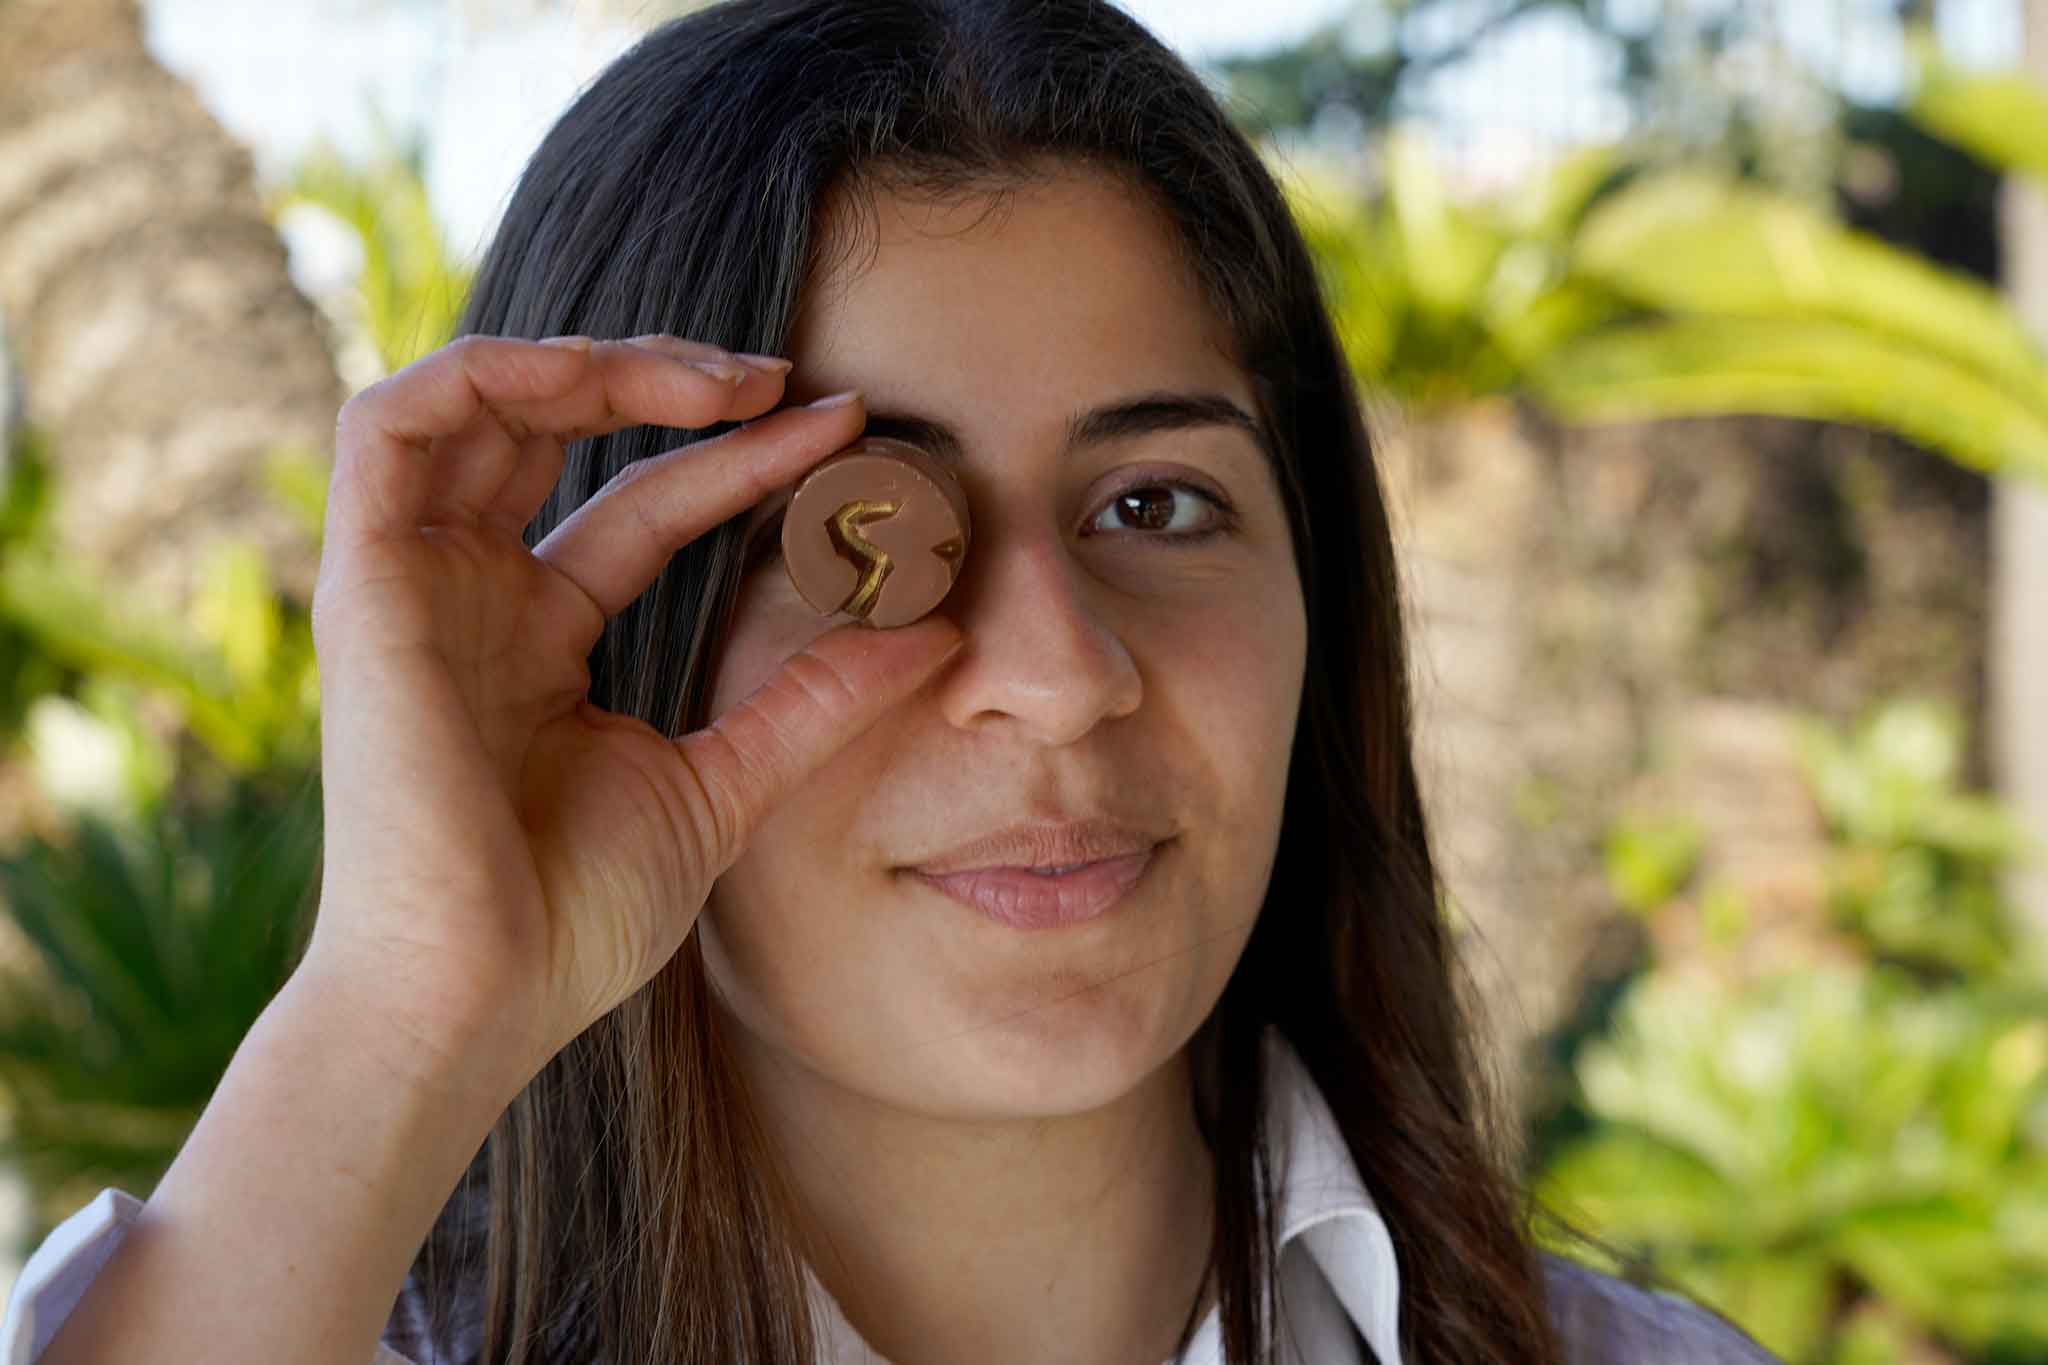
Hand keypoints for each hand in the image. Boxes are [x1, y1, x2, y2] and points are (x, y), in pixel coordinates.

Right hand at [301, 334, 959, 1082]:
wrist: (478, 1000)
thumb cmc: (574, 920)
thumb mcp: (727, 786)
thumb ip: (816, 702)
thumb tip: (934, 634)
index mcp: (542, 639)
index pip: (648, 507)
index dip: (741, 460)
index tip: (848, 432)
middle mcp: (475, 595)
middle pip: (560, 434)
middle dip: (669, 385)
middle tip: (786, 380)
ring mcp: (417, 583)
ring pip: (480, 403)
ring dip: (596, 364)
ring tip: (722, 377)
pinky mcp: (367, 580)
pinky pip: (395, 424)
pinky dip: (489, 372)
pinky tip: (596, 373)